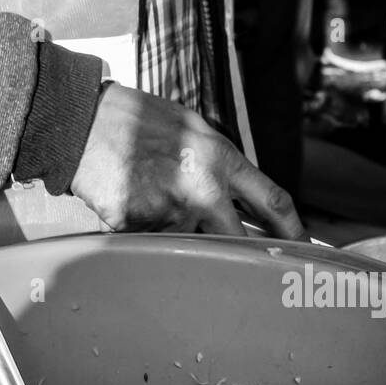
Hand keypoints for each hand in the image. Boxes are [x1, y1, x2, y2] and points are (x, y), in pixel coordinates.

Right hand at [70, 83, 304, 240]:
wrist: (84, 125)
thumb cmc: (138, 120)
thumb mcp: (193, 129)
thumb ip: (220, 163)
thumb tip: (241, 198)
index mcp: (220, 159)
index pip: (273, 202)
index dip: (293, 230)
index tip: (301, 247)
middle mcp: (200, 189)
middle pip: (237, 240)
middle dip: (240, 252)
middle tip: (242, 263)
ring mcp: (168, 212)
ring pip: (188, 242)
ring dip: (179, 233)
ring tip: (154, 201)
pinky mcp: (138, 228)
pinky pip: (152, 241)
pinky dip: (146, 231)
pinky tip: (132, 203)